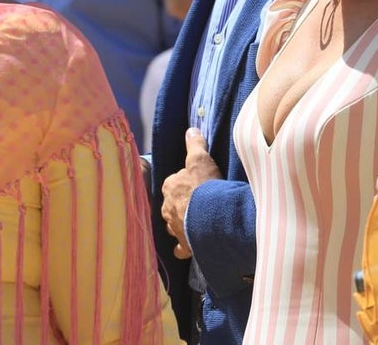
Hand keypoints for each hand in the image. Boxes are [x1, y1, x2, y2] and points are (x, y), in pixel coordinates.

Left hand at [160, 128, 221, 259]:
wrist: (210, 216)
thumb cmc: (204, 185)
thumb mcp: (201, 159)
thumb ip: (195, 144)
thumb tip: (190, 129)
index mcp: (169, 186)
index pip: (173, 183)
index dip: (184, 183)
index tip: (196, 184)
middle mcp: (167, 208)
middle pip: (172, 204)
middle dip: (181, 204)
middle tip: (197, 202)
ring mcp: (174, 227)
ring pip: (174, 225)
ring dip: (182, 224)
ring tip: (196, 222)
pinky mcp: (184, 244)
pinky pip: (180, 247)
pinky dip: (184, 247)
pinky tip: (190, 245)